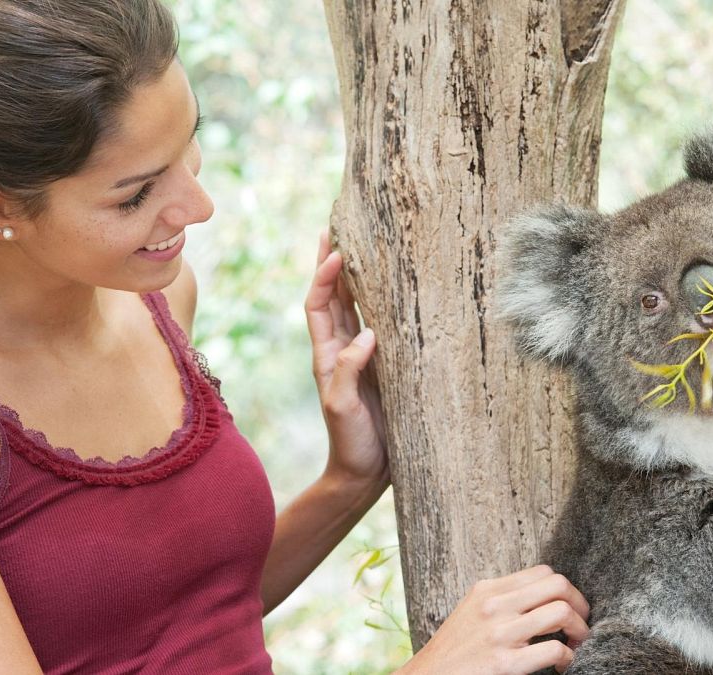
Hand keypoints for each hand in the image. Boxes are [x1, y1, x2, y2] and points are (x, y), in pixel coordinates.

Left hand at [305, 230, 388, 488]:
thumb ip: (348, 371)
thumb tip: (367, 334)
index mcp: (327, 355)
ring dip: (355, 276)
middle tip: (338, 225)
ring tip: (361, 243)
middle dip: (333, 262)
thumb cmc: (352, 443)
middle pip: (333, 296)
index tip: (336, 251)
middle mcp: (342, 350)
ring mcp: (362, 357)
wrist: (365, 474)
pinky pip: (381, 325)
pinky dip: (382, 302)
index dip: (324, 277)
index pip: (319, 305)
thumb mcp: (343, 409)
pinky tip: (394, 287)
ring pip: (355, 306)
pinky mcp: (384, 366)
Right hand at [401, 565, 589, 674]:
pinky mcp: (503, 663)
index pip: (543, 572)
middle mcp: (494, 606)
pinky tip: (562, 666)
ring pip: (561, 611)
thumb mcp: (473, 612)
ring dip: (580, 631)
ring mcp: (499, 633)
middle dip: (580, 605)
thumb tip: (540, 598)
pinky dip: (568, 658)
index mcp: (488, 590)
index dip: (565, 590)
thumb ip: (502, 601)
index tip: (569, 609)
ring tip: (575, 645)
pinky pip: (553, 650)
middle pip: (558, 584)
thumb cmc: (454, 651)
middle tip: (580, 625)